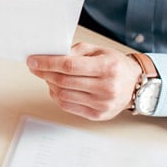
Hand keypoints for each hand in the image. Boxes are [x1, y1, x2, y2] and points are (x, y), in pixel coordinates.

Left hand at [26, 42, 142, 120]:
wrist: (135, 85)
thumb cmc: (115, 65)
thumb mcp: (98, 50)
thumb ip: (75, 51)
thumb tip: (51, 56)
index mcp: (107, 68)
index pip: (69, 66)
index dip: (47, 63)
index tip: (32, 60)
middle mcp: (106, 87)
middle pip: (64, 81)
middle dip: (44, 73)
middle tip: (35, 67)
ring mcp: (102, 104)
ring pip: (63, 95)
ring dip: (49, 85)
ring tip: (47, 76)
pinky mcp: (98, 115)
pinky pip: (68, 106)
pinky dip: (57, 96)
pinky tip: (56, 88)